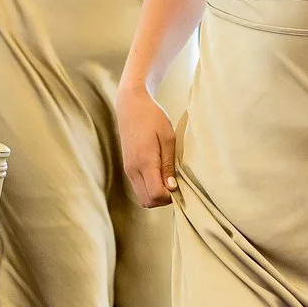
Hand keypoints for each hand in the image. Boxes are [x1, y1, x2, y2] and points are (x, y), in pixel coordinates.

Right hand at [117, 84, 177, 208]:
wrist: (131, 105)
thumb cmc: (152, 117)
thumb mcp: (168, 138)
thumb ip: (169, 165)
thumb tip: (172, 188)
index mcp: (144, 161)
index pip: (156, 194)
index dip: (170, 196)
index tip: (180, 183)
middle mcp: (133, 169)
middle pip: (148, 201)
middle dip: (163, 199)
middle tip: (175, 183)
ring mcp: (128, 169)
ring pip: (142, 197)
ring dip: (156, 194)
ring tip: (168, 177)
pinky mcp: (128, 167)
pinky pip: (139, 187)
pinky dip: (150, 188)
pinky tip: (160, 174)